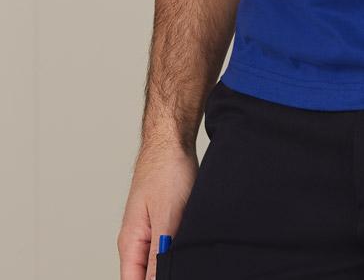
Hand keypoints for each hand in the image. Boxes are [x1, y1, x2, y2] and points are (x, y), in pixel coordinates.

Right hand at [118, 140, 198, 279]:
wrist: (172, 140)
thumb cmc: (167, 170)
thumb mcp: (167, 217)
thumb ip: (159, 254)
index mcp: (130, 243)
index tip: (173, 276)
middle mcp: (136, 240)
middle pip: (144, 276)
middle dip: (164, 275)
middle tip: (186, 264)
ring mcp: (149, 231)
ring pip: (157, 262)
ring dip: (172, 264)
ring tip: (189, 256)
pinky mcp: (164, 222)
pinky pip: (167, 247)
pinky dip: (178, 251)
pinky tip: (191, 247)